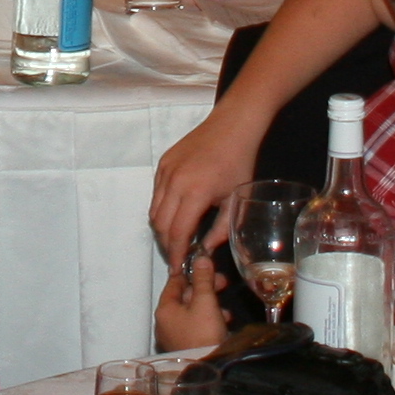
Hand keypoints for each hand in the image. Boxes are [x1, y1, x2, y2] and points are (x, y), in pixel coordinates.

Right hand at [149, 109, 257, 262]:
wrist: (232, 126)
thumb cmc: (240, 161)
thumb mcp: (235, 199)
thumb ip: (221, 229)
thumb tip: (207, 249)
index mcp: (195, 192)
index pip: (178, 232)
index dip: (176, 253)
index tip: (178, 268)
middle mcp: (175, 181)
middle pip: (160, 224)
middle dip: (166, 244)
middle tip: (178, 256)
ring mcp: (166, 170)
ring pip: (154, 209)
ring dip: (162, 228)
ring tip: (175, 238)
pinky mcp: (163, 162)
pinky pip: (156, 193)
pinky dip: (161, 209)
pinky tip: (175, 213)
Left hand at [156, 244, 230, 351]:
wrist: (206, 369)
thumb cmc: (203, 335)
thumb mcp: (205, 302)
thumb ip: (203, 279)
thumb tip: (200, 259)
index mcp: (164, 309)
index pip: (175, 282)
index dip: (191, 271)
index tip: (206, 265)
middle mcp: (165, 322)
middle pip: (185, 297)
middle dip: (205, 288)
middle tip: (222, 282)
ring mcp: (174, 336)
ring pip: (192, 312)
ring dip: (210, 304)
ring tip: (225, 307)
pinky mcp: (186, 346)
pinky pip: (197, 326)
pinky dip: (209, 320)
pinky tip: (223, 321)